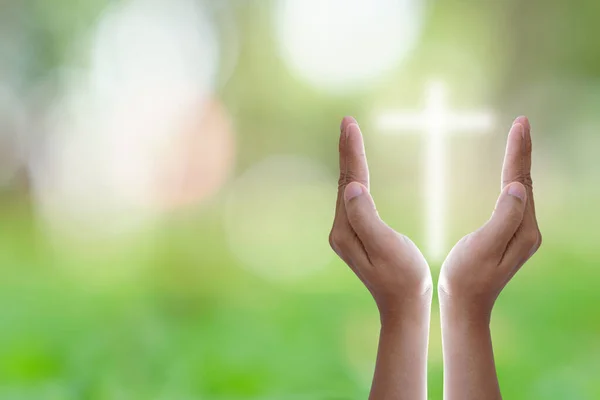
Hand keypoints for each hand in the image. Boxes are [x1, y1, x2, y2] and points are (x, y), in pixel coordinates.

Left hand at [329, 117, 430, 399]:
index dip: (351, 151)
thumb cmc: (403, 277)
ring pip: (347, 188)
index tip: (349, 123)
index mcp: (347, 229)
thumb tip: (351, 187)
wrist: (404, 306)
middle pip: (344, 181)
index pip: (349, 181)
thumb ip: (366, 218)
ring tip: (350, 135)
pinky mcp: (355, 234)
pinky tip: (357, 171)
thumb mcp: (386, 248)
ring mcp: (346, 232)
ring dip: (349, 161)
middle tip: (347, 121)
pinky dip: (355, 177)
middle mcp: (340, 229)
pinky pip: (353, 198)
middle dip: (347, 149)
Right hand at [438, 117, 541, 318]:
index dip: (519, 152)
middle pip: (525, 181)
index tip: (519, 124)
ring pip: (521, 188)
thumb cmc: (466, 277)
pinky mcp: (509, 235)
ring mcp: (520, 233)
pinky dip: (512, 178)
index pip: (521, 181)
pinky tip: (510, 174)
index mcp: (523, 230)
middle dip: (523, 150)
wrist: (465, 305)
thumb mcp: (484, 248)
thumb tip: (518, 187)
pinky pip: (514, 199)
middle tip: (522, 122)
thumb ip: (503, 218)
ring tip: (519, 137)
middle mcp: (527, 229)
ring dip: (520, 161)